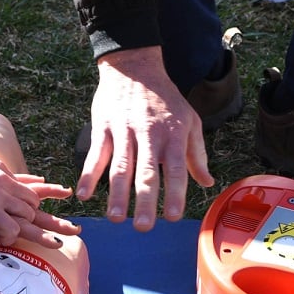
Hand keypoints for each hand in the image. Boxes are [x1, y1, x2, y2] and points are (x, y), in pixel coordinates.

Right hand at [75, 47, 213, 230]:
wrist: (134, 66)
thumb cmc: (165, 98)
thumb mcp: (189, 120)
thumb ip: (196, 154)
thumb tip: (208, 183)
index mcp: (173, 135)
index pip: (176, 168)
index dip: (174, 193)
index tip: (172, 217)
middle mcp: (149, 134)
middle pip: (146, 172)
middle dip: (144, 201)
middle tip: (143, 227)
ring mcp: (124, 130)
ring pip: (120, 167)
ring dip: (117, 194)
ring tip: (116, 219)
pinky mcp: (103, 126)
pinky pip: (96, 154)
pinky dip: (90, 174)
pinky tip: (85, 194)